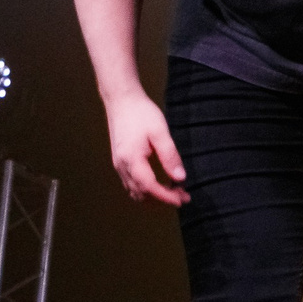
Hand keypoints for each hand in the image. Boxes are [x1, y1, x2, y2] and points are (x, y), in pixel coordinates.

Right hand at [104, 90, 188, 205]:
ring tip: (174, 191)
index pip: (150, 188)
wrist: (122, 101)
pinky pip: (131, 183)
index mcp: (132, 160)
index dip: (166, 197)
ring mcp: (119, 165)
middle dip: (162, 199)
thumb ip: (170, 156)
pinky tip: (159, 183)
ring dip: (153, 196)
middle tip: (183, 195)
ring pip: (134, 191)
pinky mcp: (119, 161)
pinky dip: (145, 189)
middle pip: (141, 194)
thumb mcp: (160, 132)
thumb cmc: (142, 113)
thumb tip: (180, 178)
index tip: (183, 200)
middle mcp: (122, 166)